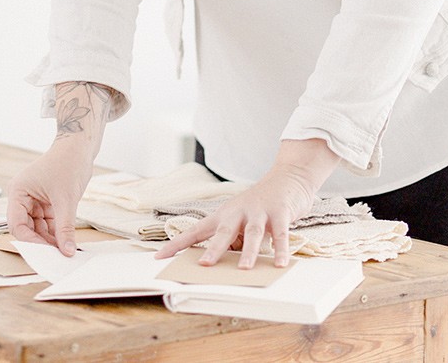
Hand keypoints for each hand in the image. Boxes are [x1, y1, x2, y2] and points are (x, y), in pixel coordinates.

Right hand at [5, 147, 93, 255]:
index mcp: (18, 192)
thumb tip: (67, 251)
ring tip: (64, 252)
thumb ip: (65, 227)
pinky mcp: (46, 203)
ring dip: (50, 239)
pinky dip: (57, 232)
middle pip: (26, 228)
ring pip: (38, 228)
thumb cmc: (68, 163)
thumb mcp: (66, 199)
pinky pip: (48, 223)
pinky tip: (66, 242)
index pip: (17, 224)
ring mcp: (34, 201)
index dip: (30, 241)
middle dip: (41, 242)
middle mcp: (22, 198)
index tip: (46, 253)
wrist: (78, 147)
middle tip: (56, 256)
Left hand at [154, 139, 337, 268]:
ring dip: (248, 252)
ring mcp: (259, 212)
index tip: (159, 256)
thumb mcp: (239, 220)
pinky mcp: (280, 213)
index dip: (178, 244)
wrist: (288, 178)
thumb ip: (232, 239)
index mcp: (223, 215)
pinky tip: (280, 263)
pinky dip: (281, 249)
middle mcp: (238, 212)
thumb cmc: (259, 204)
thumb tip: (223, 262)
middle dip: (213, 249)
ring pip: (252, 233)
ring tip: (243, 269)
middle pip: (223, 231)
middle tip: (204, 265)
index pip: (196, 231)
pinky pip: (281, 234)